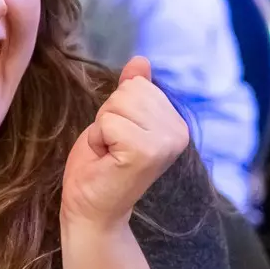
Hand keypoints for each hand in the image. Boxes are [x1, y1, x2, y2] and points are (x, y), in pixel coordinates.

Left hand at [61, 57, 188, 233]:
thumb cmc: (100, 166)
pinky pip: (109, 122)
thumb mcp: (116, 120)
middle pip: (128, 91)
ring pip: (117, 104)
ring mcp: (165, 143)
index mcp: (176, 123)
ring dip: (102, 128)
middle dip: (109, 117)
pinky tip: (107, 159)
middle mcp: (179, 132)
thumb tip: (141, 60)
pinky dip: (99, 139)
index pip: (137, 85)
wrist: (91, 208)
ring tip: (110, 153)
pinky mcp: (146, 152)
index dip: (116, 110)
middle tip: (112, 147)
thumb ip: (131, 92)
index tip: (118, 139)